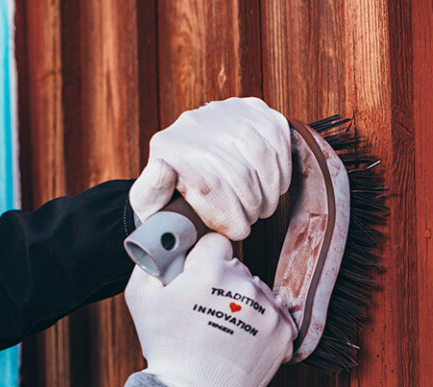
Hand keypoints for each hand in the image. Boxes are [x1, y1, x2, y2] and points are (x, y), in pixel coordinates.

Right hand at [124, 233, 296, 386]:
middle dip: (225, 284)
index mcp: (212, 270)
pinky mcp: (284, 332)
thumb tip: (166, 243)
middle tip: (208, 312)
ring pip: (258, 292)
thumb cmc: (166, 348)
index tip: (198, 280)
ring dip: (246, 304)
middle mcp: (246, 285)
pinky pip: (277, 315)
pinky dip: (264, 325)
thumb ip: (153, 260)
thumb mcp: (141, 297)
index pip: (217, 244)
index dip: (203, 262)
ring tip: (226, 330)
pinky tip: (245, 340)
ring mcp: (268, 309)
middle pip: (239, 269)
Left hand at [129, 97, 290, 239]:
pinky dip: (282, 169)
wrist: (192, 172)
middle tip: (250, 221)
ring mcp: (225, 111)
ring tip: (263, 208)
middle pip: (238, 171)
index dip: (229, 214)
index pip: (208, 184)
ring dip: (269, 191)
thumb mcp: (152, 205)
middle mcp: (195, 122)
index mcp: (166, 147)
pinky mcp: (252, 108)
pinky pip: (277, 138)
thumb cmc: (172, 199)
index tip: (237, 232)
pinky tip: (274, 187)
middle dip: (251, 206)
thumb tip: (164, 167)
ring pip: (261, 155)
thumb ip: (151, 192)